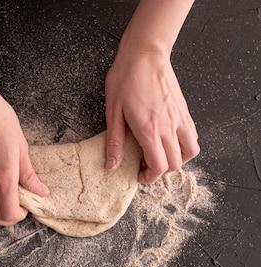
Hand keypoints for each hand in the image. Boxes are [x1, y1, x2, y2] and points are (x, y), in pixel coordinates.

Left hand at [105, 50, 199, 182]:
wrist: (145, 52)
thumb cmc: (126, 78)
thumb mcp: (113, 112)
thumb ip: (114, 143)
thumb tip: (111, 166)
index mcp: (149, 130)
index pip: (159, 166)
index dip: (150, 177)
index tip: (140, 175)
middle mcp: (169, 126)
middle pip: (175, 163)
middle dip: (161, 171)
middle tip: (146, 164)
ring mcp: (180, 118)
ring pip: (190, 151)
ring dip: (178, 159)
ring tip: (162, 155)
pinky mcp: (184, 110)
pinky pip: (192, 135)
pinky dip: (185, 145)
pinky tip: (170, 140)